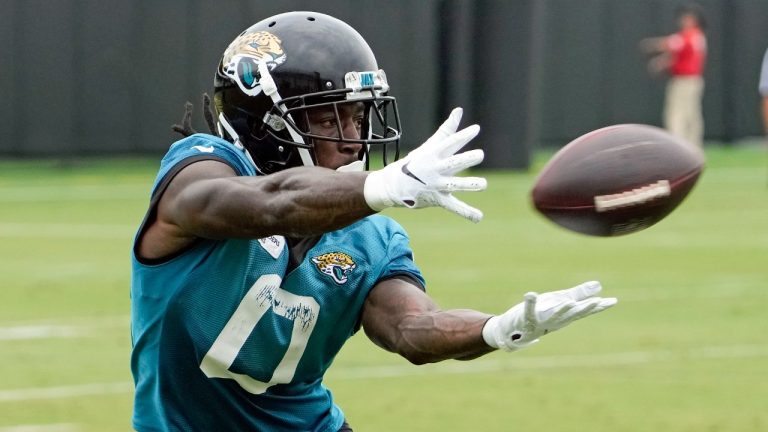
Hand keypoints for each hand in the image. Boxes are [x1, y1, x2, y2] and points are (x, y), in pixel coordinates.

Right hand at [363, 108, 486, 221]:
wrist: (392, 185)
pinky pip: (453, 206)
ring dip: (468, 184)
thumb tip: (459, 110)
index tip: (476, 129)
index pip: (449, 143)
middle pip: (453, 163)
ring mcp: (436, 184)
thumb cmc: (414, 163)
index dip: (462, 136)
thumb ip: (447, 130)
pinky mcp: (437, 199)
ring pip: (454, 184)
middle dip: (466, 159)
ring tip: (483, 184)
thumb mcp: (429, 146)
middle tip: (480, 155)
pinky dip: (466, 212)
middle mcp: (435, 169)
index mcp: (433, 154)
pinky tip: (479, 217)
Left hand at [482, 281, 616, 350]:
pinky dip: (530, 302)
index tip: (613, 301)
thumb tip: (599, 285)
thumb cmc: (541, 314)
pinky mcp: (526, 317)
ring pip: (554, 315)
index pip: (585, 310)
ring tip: (568, 301)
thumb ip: (579, 294)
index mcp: (566, 315)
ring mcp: (542, 320)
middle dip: (585, 308)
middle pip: (573, 314)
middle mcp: (556, 320)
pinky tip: (531, 293)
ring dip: (561, 308)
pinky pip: (529, 309)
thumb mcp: (561, 301)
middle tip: (598, 302)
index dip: (599, 306)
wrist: (514, 330)